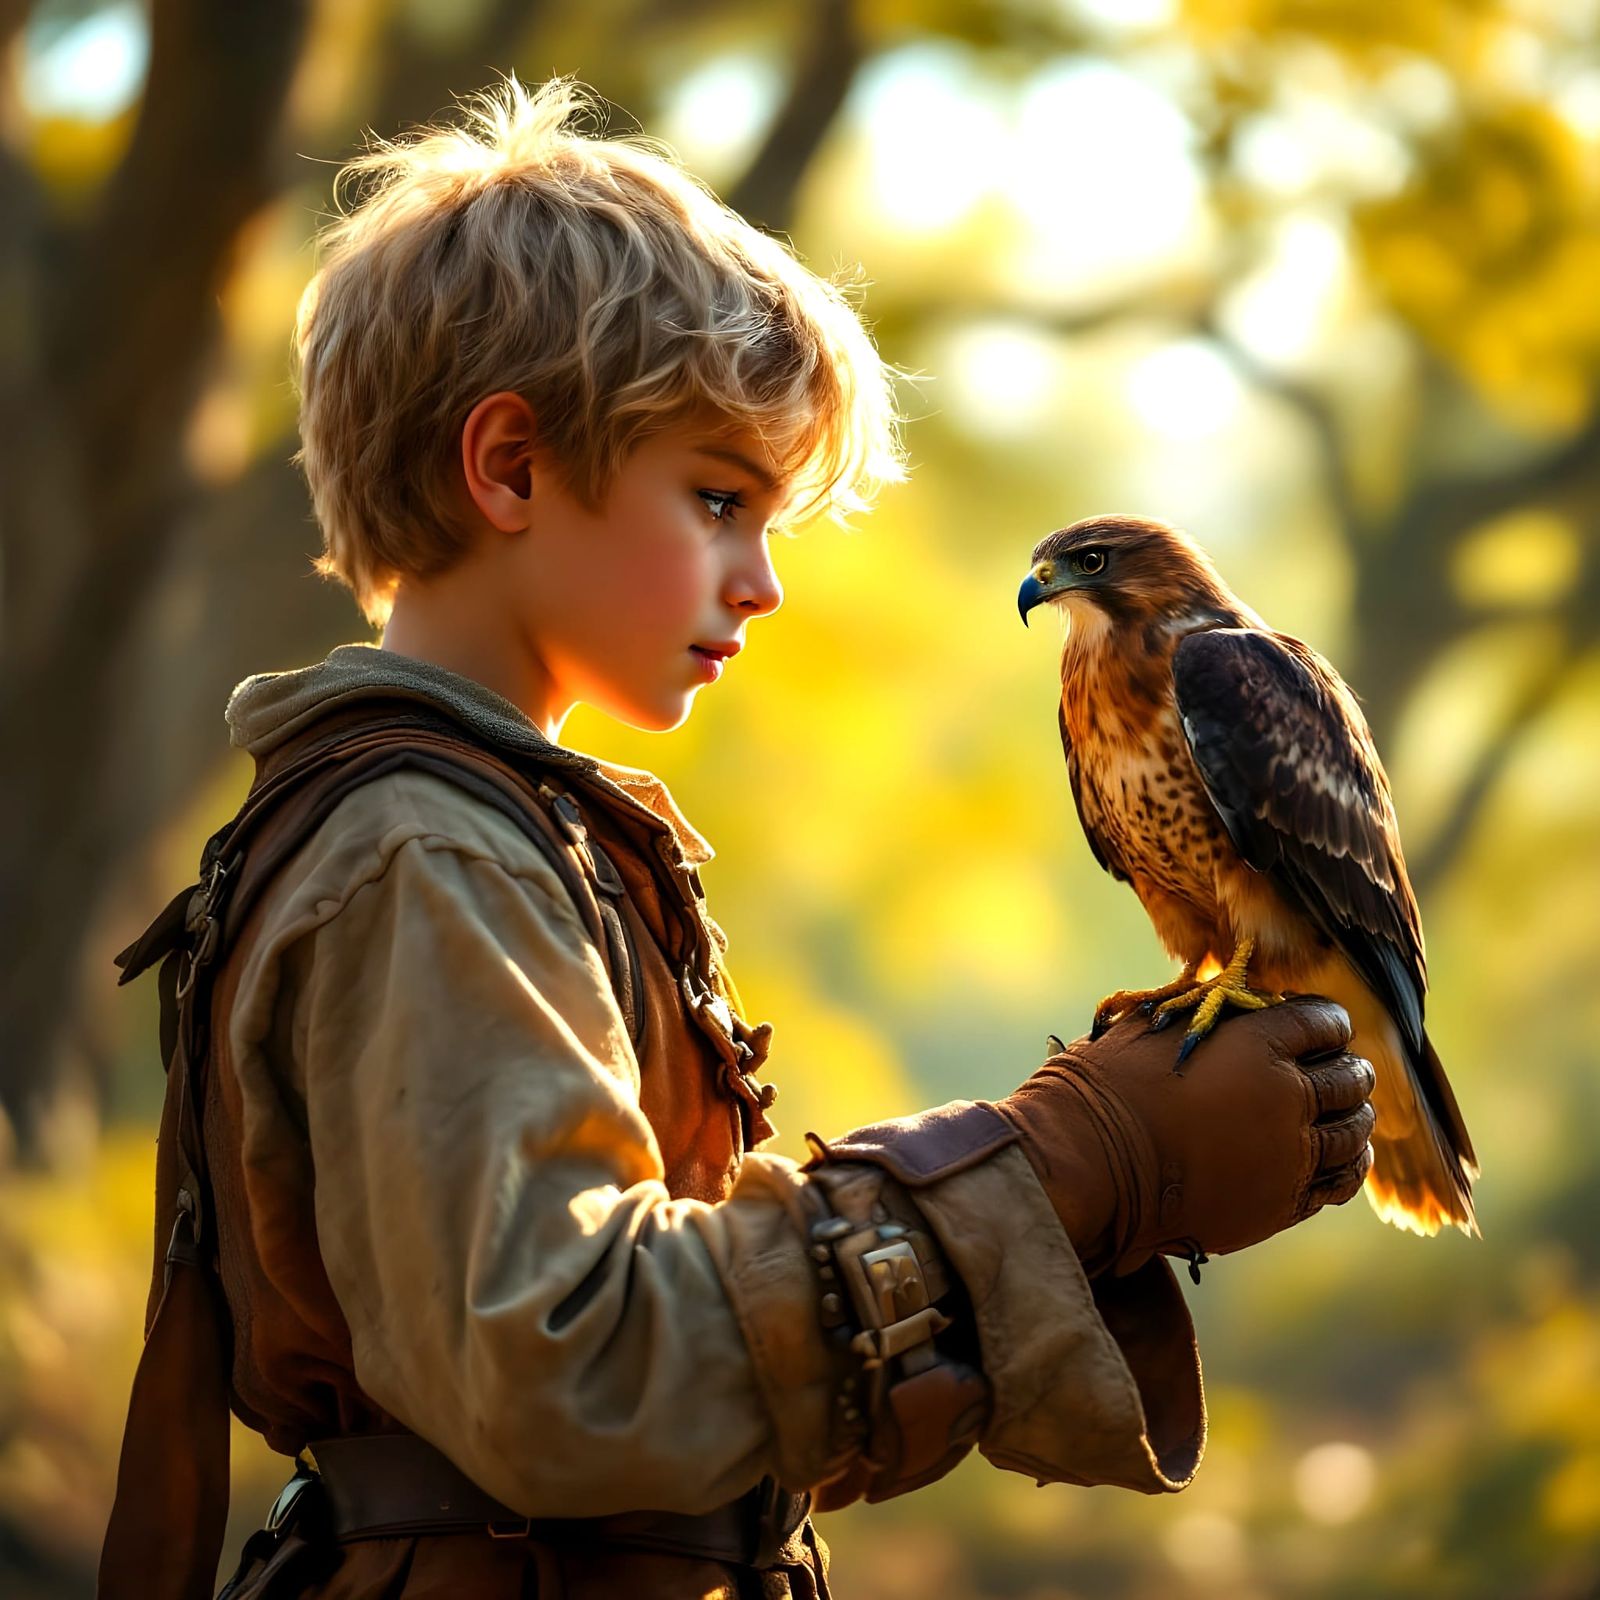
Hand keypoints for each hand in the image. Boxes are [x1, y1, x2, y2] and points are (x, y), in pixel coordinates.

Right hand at [996, 999, 1374, 1276]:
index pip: (1325, 1021)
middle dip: (1347, 1069)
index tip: (1318, 1027)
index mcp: (1259, 1042)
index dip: (1326, 1022)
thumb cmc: (1109, 1085)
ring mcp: (1290, 1153)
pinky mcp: (1282, 1202)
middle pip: (1351, 1075)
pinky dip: (1347, 1163)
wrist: (1090, 1162)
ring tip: (1344, 1114)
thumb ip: (1211, 1016)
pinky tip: (1339, 1156)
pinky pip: (1339, 1180)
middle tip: (1338, 1070)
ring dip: (1352, 1116)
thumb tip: (1239, 1009)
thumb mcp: (1160, 1025)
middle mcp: (1288, 1095)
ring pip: (1354, 1129)